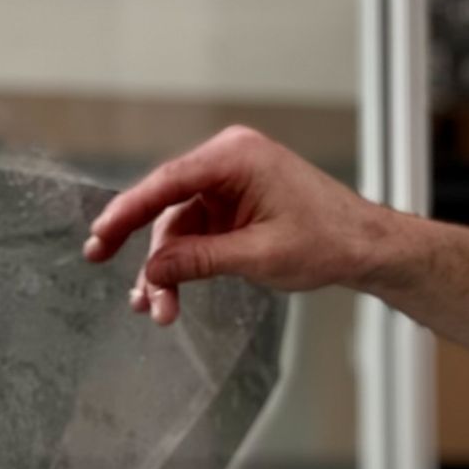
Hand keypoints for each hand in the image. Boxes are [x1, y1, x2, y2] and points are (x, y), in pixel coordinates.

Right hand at [83, 126, 401, 322]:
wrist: (368, 247)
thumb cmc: (328, 240)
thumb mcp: (259, 255)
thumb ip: (200, 260)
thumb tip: (152, 272)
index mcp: (235, 157)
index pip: (167, 183)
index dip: (127, 211)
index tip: (100, 236)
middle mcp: (227, 163)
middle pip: (166, 206)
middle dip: (147, 252)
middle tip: (108, 271)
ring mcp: (229, 185)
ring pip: (177, 228)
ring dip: (165, 269)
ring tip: (156, 311)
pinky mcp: (232, 206)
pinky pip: (195, 234)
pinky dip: (183, 264)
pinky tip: (168, 295)